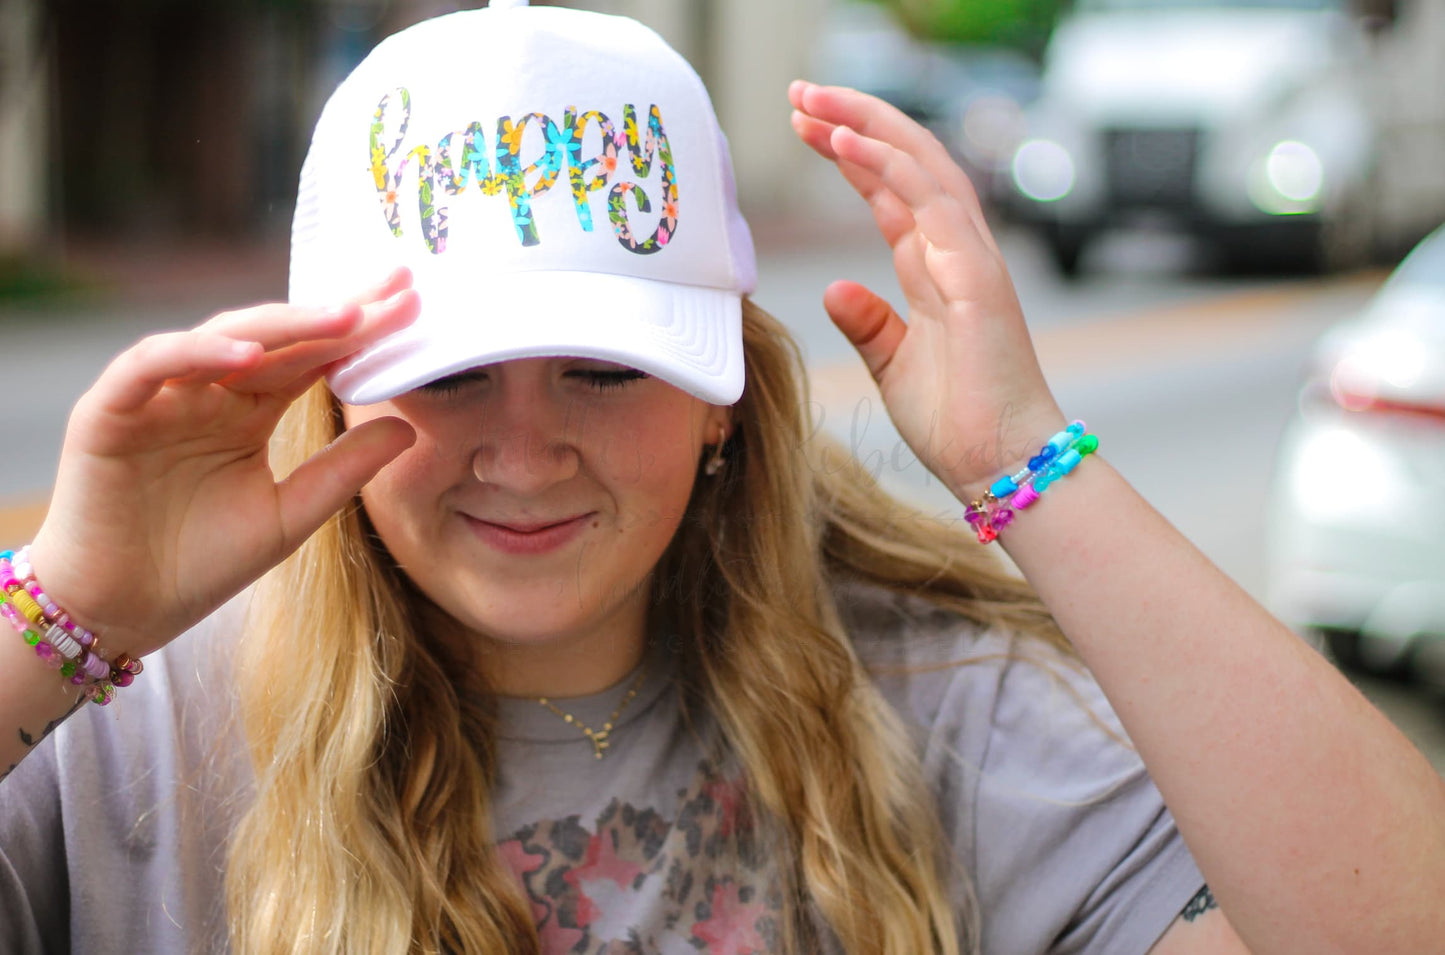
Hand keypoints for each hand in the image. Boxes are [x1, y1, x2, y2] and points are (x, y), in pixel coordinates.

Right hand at [25, 270, 420, 657]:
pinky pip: (149, 366)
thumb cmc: (199, 563)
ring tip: (342, 319)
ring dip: (280, 326)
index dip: (359, 334)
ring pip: (219, 339)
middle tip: (394, 290)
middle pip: (277, 338)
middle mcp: (208, 393)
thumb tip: (410, 427)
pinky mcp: (109, 413)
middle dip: (335, 312)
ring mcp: (159, 397)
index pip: (311, 358)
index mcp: (250, 411)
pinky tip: (247, 356)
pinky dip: (195, 354)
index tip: (412, 309)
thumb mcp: (290, 515)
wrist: (122, 611)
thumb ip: (343, 470)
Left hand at [789, 81, 1064, 498]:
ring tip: (813, 102)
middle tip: (802, 93)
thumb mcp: (893, 365)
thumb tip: (836, 289)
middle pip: (906, 161)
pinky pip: (928, 204)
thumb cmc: (958, 422)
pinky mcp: (976, 277)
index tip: (805, 125)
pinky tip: (845, 143)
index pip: (890, 188)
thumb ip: (869, 323)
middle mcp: (956, 251)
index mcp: (936, 267)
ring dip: (864, 126)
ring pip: (918, 166)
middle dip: (855, 119)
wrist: (999, 465)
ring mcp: (970, 258)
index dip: (850, 152)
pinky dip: (885, 167)